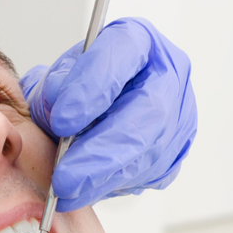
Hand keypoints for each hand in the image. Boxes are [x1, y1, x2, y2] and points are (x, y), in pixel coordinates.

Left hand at [20, 17, 195, 211]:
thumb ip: (53, 88)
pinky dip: (114, 185)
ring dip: (104, 177)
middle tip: (64, 178)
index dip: (92, 88)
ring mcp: (180, 114)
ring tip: (67, 192)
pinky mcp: (177, 150)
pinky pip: (150, 173)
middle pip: (147, 113)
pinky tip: (87, 190)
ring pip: (150, 151)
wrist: (93, 108)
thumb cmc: (76, 87)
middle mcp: (168, 74)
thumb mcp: (56, 78)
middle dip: (101, 151)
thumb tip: (56, 108)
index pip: (122, 55)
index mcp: (138, 40)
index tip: (61, 119)